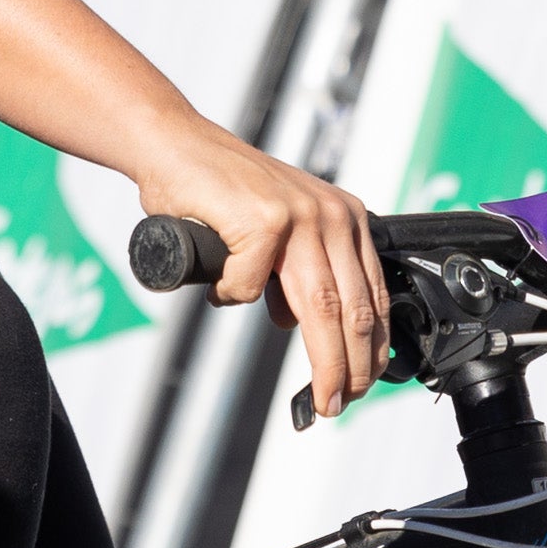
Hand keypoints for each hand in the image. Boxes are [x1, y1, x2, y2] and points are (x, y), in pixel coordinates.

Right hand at [148, 139, 391, 414]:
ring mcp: (299, 215)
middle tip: (342, 403)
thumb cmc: (218, 191)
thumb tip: (299, 323)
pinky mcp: (262, 219)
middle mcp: (332, 214)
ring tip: (322, 395)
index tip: (364, 383)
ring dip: (324, 361)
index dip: (372, 347)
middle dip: (353, 367)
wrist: (174, 144)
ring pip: (321, 308)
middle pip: (353, 309)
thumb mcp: (280, 230)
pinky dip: (231, 296)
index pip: (372, 295)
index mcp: (345, 217)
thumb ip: (298, 270)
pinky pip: (247, 287)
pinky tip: (218, 287)